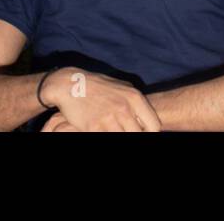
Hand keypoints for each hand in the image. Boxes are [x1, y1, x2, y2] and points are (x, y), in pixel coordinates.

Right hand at [41, 69, 161, 131]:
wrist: (70, 84)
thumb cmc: (98, 86)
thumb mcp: (122, 88)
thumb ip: (136, 103)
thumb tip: (146, 118)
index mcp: (134, 98)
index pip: (154, 126)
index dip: (149, 133)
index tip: (141, 132)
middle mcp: (124, 108)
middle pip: (138, 135)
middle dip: (133, 135)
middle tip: (124, 130)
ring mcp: (109, 118)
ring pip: (123, 137)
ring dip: (118, 135)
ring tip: (111, 128)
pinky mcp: (94, 127)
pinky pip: (106, 139)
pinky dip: (105, 135)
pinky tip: (101, 130)